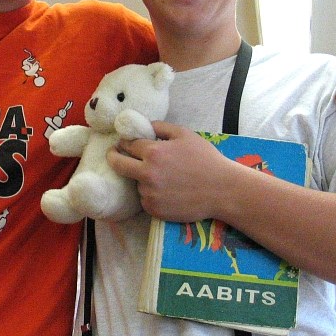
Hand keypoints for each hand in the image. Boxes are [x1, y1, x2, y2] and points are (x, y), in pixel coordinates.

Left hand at [108, 121, 238, 221]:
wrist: (222, 189)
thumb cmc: (206, 159)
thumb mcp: (185, 134)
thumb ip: (160, 127)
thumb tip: (144, 125)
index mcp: (154, 153)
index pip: (128, 145)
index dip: (125, 142)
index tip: (123, 142)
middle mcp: (147, 174)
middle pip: (118, 164)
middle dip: (113, 156)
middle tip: (113, 154)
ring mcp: (150, 194)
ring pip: (136, 183)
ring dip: (141, 178)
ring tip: (161, 177)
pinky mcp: (155, 210)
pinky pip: (145, 199)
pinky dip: (150, 194)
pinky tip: (166, 190)